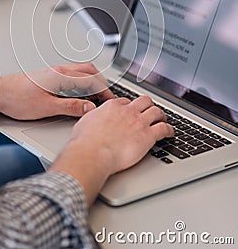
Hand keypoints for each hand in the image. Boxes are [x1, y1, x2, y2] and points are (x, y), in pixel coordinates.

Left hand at [0, 63, 113, 119]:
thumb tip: (89, 108)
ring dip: (91, 80)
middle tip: (106, 97)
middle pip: (89, 70)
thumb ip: (70, 107)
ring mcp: (53, 72)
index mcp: (61, 76)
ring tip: (96, 95)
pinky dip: (81, 81)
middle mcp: (59, 70)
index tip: (110, 100)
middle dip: (101, 82)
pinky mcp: (48, 76)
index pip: (91, 79)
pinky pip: (72, 75)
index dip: (104, 90)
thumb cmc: (16, 98)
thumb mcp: (46, 107)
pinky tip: (79, 93)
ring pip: (80, 71)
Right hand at [50, 94, 172, 204]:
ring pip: (156, 111)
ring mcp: (139, 122)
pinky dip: (169, 130)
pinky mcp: (148, 135)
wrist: (93, 153)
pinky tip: (170, 133)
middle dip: (148, 105)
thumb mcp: (85, 122)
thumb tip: (91, 117)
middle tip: (149, 110)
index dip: (129, 106)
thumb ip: (92, 117)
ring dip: (161, 115)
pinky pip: (163, 129)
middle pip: (144, 101)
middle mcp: (127, 111)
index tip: (130, 111)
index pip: (125, 101)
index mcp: (112, 106)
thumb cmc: (86, 141)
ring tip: (163, 119)